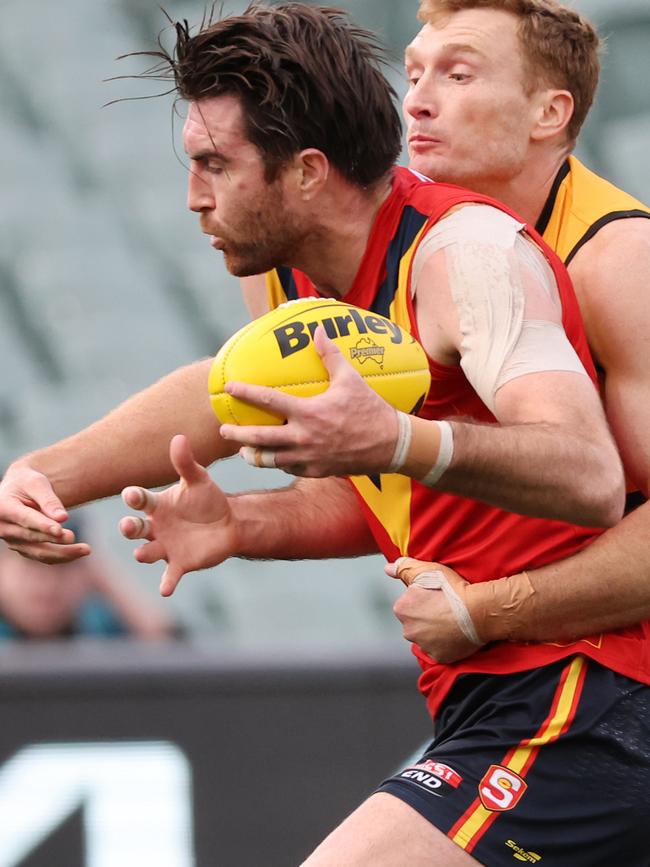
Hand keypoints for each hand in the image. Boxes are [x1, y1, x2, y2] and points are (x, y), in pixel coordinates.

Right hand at [0, 464, 89, 562]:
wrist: (16, 490)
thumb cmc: (27, 482)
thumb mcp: (36, 482)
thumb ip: (49, 499)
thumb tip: (63, 518)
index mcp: (3, 507)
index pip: (25, 519)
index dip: (42, 526)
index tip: (60, 530)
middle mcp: (4, 527)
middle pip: (32, 537)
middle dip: (54, 539)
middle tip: (74, 537)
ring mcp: (12, 540)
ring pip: (38, 552)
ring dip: (62, 553)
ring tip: (86, 549)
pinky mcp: (23, 548)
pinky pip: (42, 556)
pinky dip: (61, 556)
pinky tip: (79, 552)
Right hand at [119, 434, 237, 595]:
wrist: (228, 523)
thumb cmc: (208, 499)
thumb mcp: (198, 480)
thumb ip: (186, 463)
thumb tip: (179, 438)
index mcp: (158, 505)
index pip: (140, 501)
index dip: (134, 498)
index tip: (131, 494)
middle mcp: (155, 527)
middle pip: (134, 529)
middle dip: (129, 528)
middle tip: (127, 526)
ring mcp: (165, 547)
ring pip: (146, 552)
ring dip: (143, 553)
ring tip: (142, 553)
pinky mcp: (179, 564)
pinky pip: (169, 576)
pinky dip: (166, 584)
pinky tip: (165, 590)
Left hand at [219, 326, 398, 477]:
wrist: (391, 445)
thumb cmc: (371, 409)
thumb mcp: (351, 379)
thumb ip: (330, 356)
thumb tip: (318, 330)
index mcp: (309, 412)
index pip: (269, 400)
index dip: (246, 393)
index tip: (230, 387)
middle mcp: (304, 438)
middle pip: (259, 438)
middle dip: (237, 435)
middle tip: (224, 430)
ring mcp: (308, 458)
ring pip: (270, 460)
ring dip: (253, 455)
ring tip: (243, 451)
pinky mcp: (316, 471)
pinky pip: (289, 468)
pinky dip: (278, 462)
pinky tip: (274, 458)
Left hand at [387, 557, 484, 662]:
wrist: (478, 611)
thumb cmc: (452, 590)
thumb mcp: (426, 570)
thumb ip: (404, 568)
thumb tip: (388, 569)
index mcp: (402, 609)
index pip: (407, 604)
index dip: (422, 599)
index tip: (435, 596)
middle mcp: (408, 630)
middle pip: (415, 622)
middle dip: (426, 617)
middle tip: (444, 608)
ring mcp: (424, 645)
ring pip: (426, 637)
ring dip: (435, 631)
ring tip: (451, 621)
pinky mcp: (439, 657)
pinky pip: (439, 649)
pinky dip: (445, 644)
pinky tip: (454, 633)